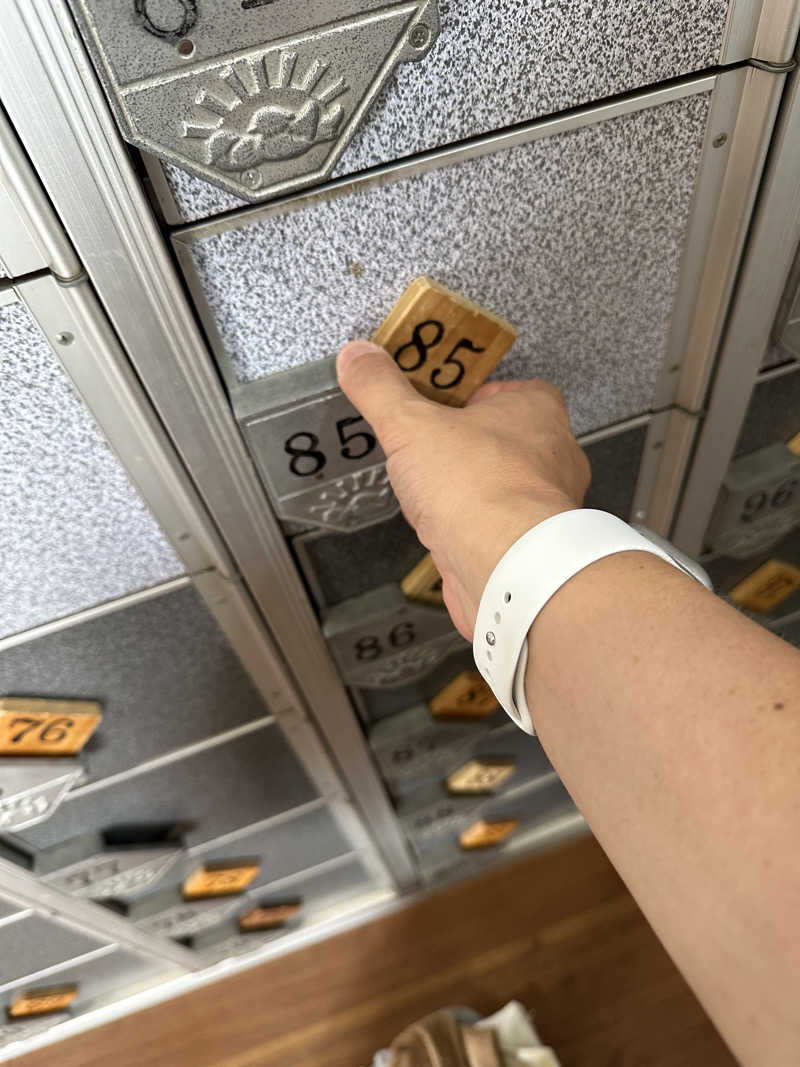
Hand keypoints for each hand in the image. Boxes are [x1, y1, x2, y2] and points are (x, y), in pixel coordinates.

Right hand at [336, 341, 590, 638]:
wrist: (506, 567)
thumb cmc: (479, 487)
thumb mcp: (411, 424)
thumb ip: (381, 389)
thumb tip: (358, 358)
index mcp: (536, 411)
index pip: (516, 389)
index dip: (480, 395)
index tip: (445, 400)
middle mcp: (552, 457)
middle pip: (513, 440)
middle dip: (472, 446)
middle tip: (433, 447)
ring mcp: (545, 507)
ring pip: (508, 488)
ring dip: (474, 492)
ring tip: (434, 495)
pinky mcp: (530, 550)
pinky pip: (501, 532)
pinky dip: (474, 533)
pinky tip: (445, 538)